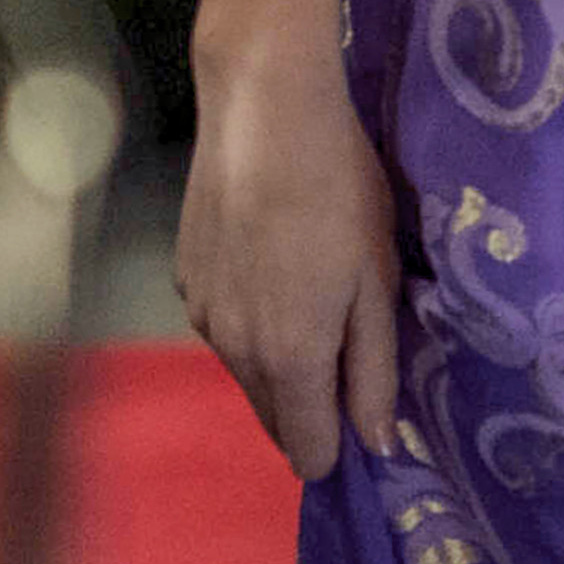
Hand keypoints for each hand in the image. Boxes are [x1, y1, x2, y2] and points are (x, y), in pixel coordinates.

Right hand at [174, 28, 409, 482]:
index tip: (364, 424)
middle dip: (310, 409)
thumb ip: (375, 371)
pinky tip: (274, 267)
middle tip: (349, 361)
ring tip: (314, 301)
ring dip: (279, 362)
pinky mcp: (184, 279)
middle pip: (273, 416)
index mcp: (290, 360)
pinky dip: (250, 319)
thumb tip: (377, 442)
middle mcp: (233, 351)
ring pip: (246, 371)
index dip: (338, 447)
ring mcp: (201, 315)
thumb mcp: (378, 283)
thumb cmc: (341, 193)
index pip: (307, 449)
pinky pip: (224, 327)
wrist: (264, 114)